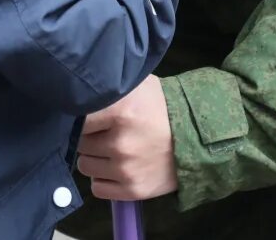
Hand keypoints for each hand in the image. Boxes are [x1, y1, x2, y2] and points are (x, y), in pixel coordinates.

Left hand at [77, 75, 177, 200]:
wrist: (197, 138)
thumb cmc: (163, 107)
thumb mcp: (139, 86)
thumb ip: (110, 88)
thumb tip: (82, 89)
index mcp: (121, 111)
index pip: (78, 118)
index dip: (81, 116)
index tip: (90, 115)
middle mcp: (120, 143)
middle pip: (80, 142)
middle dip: (90, 136)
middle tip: (107, 130)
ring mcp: (126, 169)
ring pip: (85, 165)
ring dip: (95, 157)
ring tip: (114, 148)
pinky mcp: (132, 190)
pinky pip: (97, 187)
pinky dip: (104, 178)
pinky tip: (118, 166)